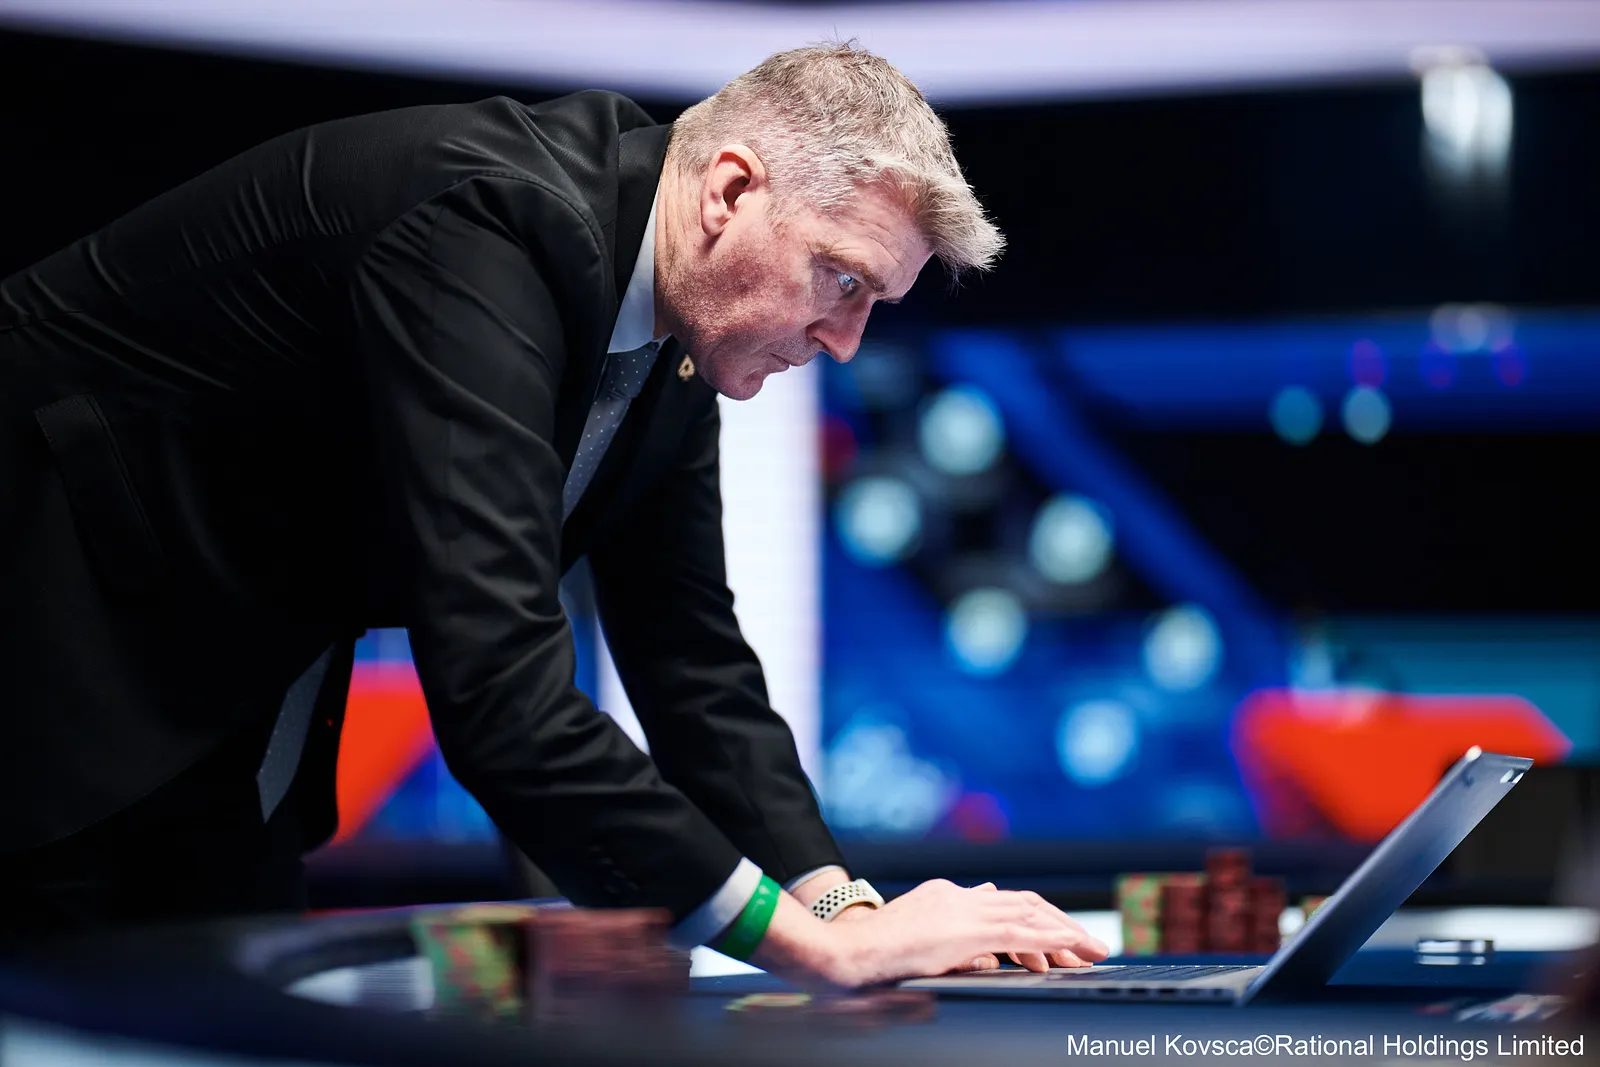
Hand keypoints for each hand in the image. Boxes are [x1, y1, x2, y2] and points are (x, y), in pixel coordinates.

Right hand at [798, 878, 1107, 987]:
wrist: (844, 954)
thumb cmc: (871, 958)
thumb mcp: (920, 946)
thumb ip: (955, 947)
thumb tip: (989, 959)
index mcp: (944, 896)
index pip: (1002, 902)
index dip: (1036, 918)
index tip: (1059, 938)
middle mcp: (957, 896)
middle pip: (1023, 903)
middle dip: (1060, 922)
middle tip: (1089, 945)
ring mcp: (961, 911)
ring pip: (1028, 914)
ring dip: (1065, 932)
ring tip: (1091, 951)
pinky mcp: (964, 932)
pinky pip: (1019, 933)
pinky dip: (1051, 939)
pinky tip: (1071, 950)